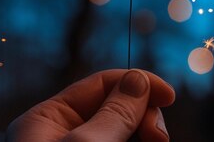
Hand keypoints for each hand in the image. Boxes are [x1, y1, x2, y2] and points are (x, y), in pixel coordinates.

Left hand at [8, 69, 173, 141]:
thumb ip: (113, 113)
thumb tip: (138, 78)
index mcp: (45, 121)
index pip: (100, 84)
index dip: (137, 83)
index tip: (169, 96)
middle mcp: (60, 135)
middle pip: (115, 106)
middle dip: (143, 114)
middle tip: (159, 137)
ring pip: (124, 129)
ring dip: (144, 131)